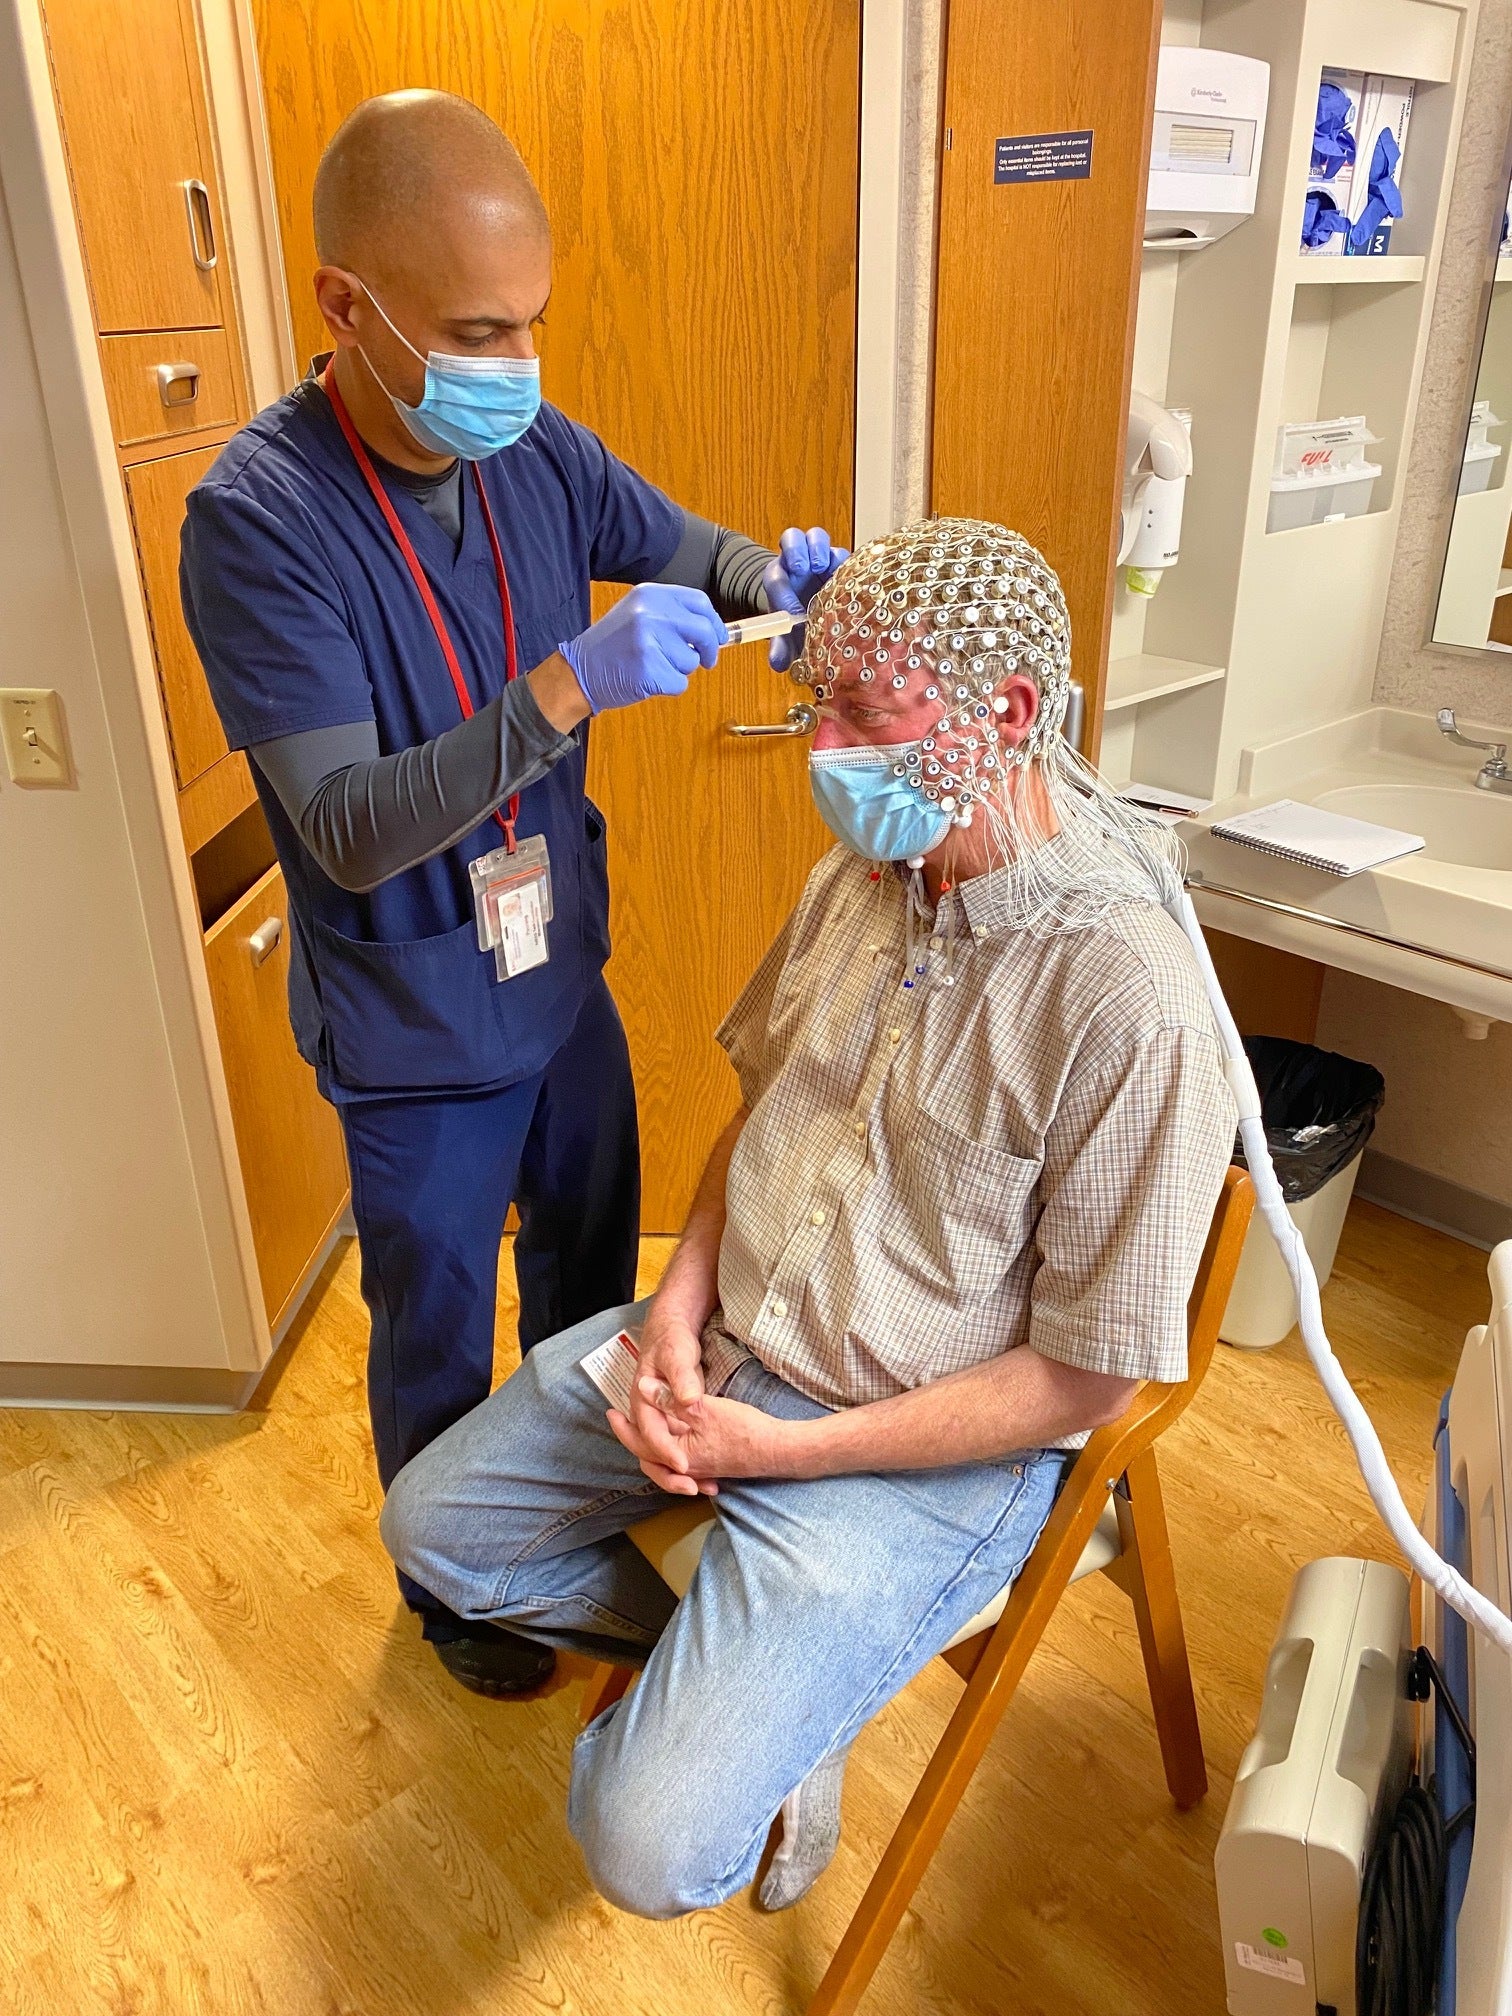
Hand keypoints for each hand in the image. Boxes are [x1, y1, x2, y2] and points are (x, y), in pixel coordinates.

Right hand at [558, 584, 726, 713]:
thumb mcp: (638, 613)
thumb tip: (713, 631)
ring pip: (691, 661)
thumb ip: (672, 615)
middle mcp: (651, 613)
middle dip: (710, 650)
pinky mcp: (649, 670)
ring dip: (679, 669)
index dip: (715, 623)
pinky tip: (647, 679)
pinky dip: (668, 687)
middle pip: (704, 631)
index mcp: (650, 594)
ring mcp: (649, 641)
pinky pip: (679, 683)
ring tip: (652, 665)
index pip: (700, 603)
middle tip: (706, 661)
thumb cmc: (611, 646)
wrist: (578, 671)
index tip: (719, 637)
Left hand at [607, 1391, 792, 1495]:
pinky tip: (675, 1437)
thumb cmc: (742, 1429)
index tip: (612, 1410)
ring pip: (664, 1459)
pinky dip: (671, 1450)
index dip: (624, 1426)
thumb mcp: (703, 1409)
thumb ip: (670, 1400)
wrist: (776, 1449)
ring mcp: (699, 1468)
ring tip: (643, 1426)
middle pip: (649, 1456)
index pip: (641, 1443)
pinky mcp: (711, 1463)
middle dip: (633, 1437)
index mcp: (678, 1455)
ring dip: (651, 1444)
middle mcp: (685, 1467)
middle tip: (619, 1419)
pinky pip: (681, 1459)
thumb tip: (642, 1386)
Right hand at [625, 1304, 705, 1479]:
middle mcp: (646, 1414)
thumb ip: (680, 1380)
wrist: (669, 1332)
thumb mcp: (677, 1357)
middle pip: (650, 1454)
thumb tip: (685, 1399)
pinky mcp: (671, 1420)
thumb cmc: (671, 1343)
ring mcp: (658, 1419)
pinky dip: (687, 1464)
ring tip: (705, 1487)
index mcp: (642, 1401)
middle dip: (670, 1474)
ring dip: (679, 1474)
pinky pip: (674, 1449)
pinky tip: (709, 1474)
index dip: (667, 1452)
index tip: (686, 1466)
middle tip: (693, 1488)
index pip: (651, 1434)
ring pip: (662, 1456)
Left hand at [762, 526, 849, 671]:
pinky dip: (845, 560)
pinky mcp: (840, 560)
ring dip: (819, 548)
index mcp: (779, 580)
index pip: (775, 577)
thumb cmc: (800, 623)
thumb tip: (778, 663)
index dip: (782, 590)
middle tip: (805, 567)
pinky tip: (849, 576)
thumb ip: (782, 648)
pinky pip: (842, 552)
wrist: (817, 613)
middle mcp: (797, 563)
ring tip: (824, 567)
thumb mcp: (790, 637)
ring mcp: (819, 558)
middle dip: (797, 551)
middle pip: (791, 539)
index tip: (793, 610)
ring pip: (815, 537)